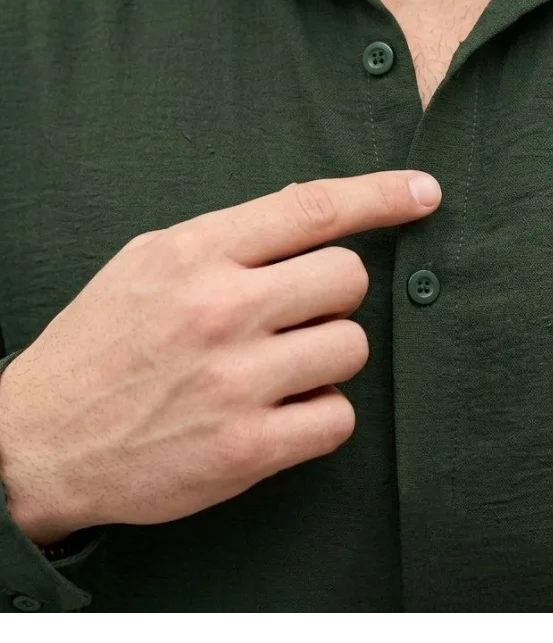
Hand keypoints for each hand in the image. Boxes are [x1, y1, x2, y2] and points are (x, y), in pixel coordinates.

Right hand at [0, 169, 441, 544]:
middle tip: (297, 313)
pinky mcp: (247, 449)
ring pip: (350, 348)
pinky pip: (338, 419)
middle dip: (334, 293)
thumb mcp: (149, 262)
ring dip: (327, 357)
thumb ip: (228, 237)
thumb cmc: (100, 344)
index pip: (311, 208)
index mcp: (194, 254)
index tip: (424, 193)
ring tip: (279, 368)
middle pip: (347, 278)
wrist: (38, 441)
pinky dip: (320, 416)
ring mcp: (236, 382)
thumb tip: (312, 214)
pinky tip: (280, 413)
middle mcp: (220, 310)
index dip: (380, 195)